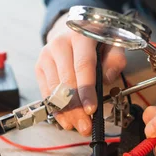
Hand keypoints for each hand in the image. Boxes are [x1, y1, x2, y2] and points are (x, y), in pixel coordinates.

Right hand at [35, 13, 126, 134]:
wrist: (72, 30)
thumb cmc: (95, 40)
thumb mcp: (112, 43)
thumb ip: (115, 59)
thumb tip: (107, 78)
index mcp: (80, 35)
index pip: (83, 66)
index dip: (86, 90)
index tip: (91, 110)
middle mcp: (60, 43)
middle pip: (67, 81)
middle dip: (76, 108)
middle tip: (85, 126)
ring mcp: (47, 55)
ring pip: (55, 90)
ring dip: (66, 112)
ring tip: (76, 126)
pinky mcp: (40, 66)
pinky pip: (46, 93)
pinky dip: (56, 109)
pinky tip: (64, 120)